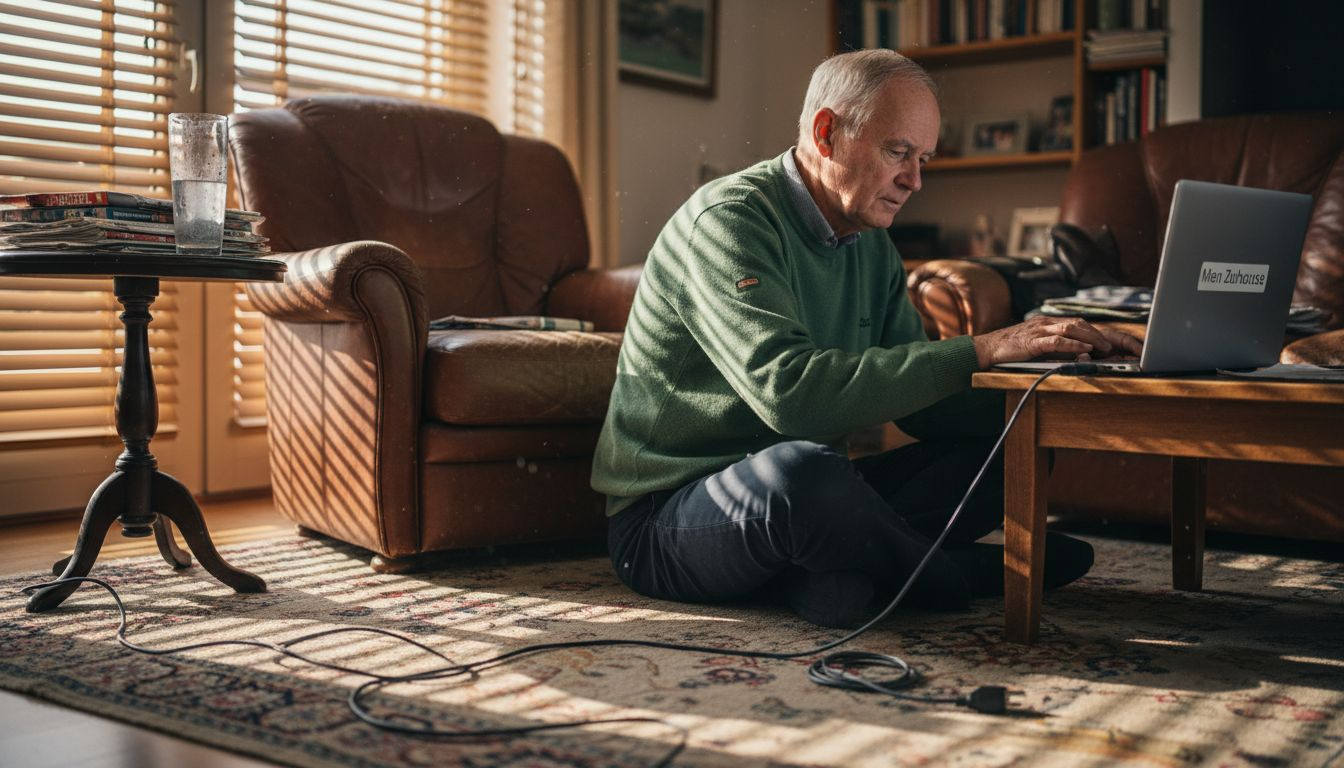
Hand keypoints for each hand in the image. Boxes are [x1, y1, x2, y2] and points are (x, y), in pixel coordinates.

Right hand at [971, 315, 1142, 367]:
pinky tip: (1084, 349)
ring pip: (1071, 328)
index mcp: (1050, 324)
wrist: (986, 348)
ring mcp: (1039, 330)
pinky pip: (1056, 341)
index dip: (1101, 332)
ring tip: (1105, 347)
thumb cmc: (1012, 349)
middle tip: (1118, 346)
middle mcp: (1047, 323)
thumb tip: (1083, 356)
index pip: (1081, 324)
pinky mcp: (1032, 341)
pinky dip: (1073, 345)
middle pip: (1080, 323)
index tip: (1118, 343)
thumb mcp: (1039, 347)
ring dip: (1091, 338)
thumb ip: (1058, 349)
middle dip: (1102, 334)